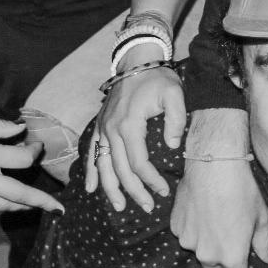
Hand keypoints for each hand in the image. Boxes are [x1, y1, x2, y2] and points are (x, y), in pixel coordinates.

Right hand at [85, 55, 185, 213]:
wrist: (137, 60)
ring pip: (103, 165)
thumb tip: (173, 147)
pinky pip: (92, 152)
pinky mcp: (100, 125)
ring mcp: (103, 128)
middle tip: (149, 207)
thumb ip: (176, 120)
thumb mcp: (174, 94)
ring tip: (120, 207)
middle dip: (134, 191)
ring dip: (110, 189)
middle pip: (121, 170)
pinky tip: (91, 189)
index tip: (165, 191)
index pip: (139, 163)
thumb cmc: (157, 78)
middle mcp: (112, 129)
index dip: (151, 180)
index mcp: (129, 124)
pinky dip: (91, 171)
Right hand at [169, 111, 267, 267]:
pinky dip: (195, 231)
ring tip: (217, 222)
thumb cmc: (242, 191)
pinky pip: (187, 236)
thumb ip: (263, 244)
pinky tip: (203, 212)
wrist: (214, 165)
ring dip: (208, 247)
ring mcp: (188, 241)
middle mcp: (207, 254)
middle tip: (232, 250)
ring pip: (199, 254)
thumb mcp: (260, 218)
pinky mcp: (176, 226)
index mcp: (231, 256)